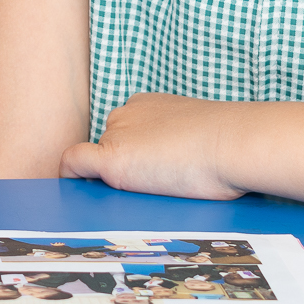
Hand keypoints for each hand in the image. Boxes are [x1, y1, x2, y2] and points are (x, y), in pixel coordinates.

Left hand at [61, 94, 250, 201]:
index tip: (146, 171)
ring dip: (108, 178)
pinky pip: (74, 162)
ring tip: (134, 198)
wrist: (233, 143)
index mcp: (147, 105)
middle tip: (146, 190)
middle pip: (109, 145)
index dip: (133, 152)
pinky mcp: (113, 160)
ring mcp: (117, 136)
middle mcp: (126, 114)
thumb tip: (179, 169)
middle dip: (122, 166)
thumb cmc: (228, 144)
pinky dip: (70, 176)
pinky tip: (76, 193)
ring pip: (97, 159)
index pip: (126, 130)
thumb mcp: (200, 136)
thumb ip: (179, 145)